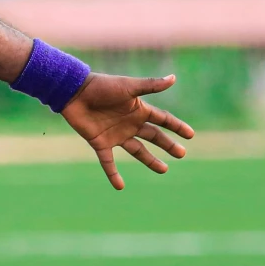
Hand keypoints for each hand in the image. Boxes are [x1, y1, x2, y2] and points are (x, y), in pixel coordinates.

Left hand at [60, 72, 194, 190]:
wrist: (74, 92)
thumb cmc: (102, 86)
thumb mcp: (128, 87)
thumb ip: (150, 86)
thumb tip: (174, 78)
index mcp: (138, 110)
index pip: (162, 120)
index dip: (176, 127)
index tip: (190, 135)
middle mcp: (129, 123)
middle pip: (153, 137)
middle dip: (168, 145)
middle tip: (181, 154)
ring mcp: (116, 135)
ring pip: (137, 151)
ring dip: (150, 160)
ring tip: (164, 170)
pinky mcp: (100, 143)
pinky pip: (108, 162)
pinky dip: (113, 174)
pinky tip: (120, 186)